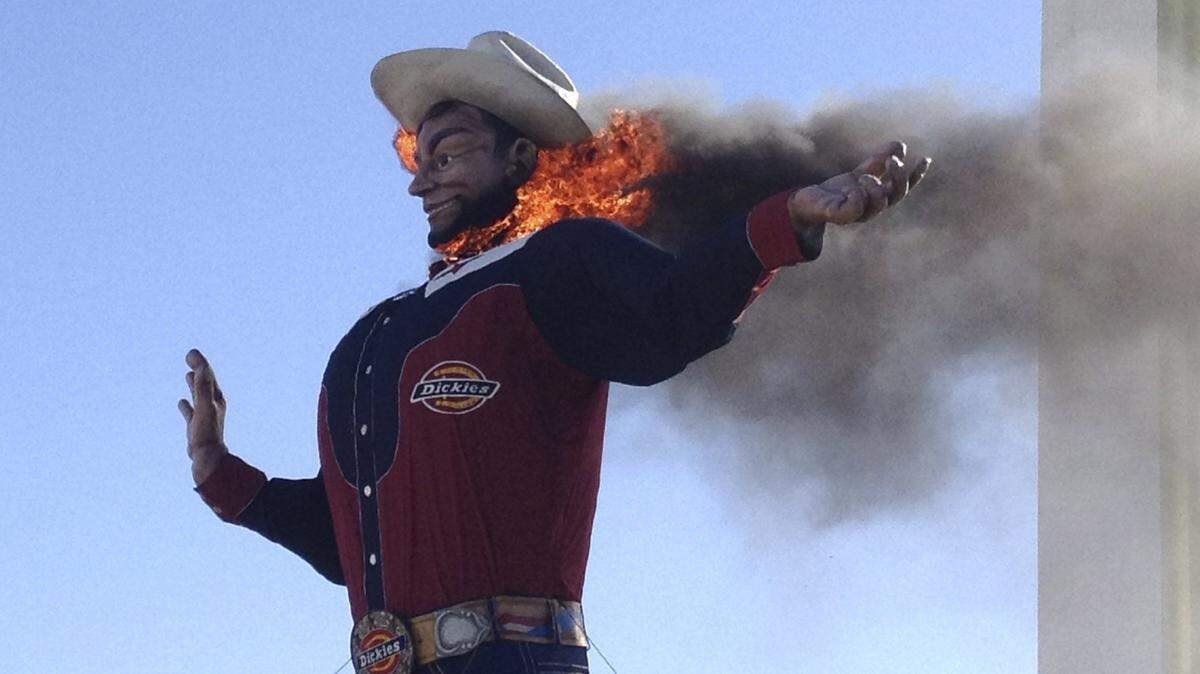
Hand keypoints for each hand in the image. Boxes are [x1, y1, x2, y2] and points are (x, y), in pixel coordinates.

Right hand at [178, 348, 228, 485]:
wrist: (207, 458)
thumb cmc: (207, 433)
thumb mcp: (204, 406)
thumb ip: (203, 387)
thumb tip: (201, 367)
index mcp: (215, 398)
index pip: (207, 375)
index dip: (200, 363)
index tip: (191, 353)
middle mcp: (211, 405)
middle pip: (204, 382)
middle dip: (198, 369)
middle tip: (190, 356)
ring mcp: (204, 415)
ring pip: (198, 395)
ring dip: (193, 384)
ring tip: (188, 375)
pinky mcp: (196, 426)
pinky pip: (190, 412)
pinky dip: (186, 405)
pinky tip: (181, 402)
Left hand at [787, 141, 931, 228]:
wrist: (807, 203)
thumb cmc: (836, 191)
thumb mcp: (860, 172)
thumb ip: (878, 161)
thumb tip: (901, 145)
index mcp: (878, 196)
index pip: (903, 188)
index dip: (916, 176)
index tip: (926, 158)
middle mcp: (871, 207)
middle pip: (895, 196)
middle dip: (898, 178)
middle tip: (891, 161)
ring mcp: (856, 213)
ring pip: (877, 205)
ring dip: (876, 189)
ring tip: (864, 177)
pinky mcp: (839, 216)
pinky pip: (854, 210)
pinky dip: (857, 197)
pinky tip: (852, 188)